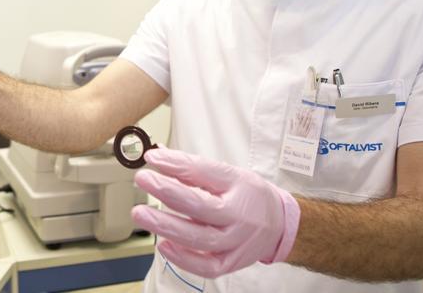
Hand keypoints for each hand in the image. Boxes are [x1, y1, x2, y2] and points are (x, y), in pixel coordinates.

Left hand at [131, 147, 299, 277]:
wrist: (279, 225)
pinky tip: (164, 246)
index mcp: (239, 188)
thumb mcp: (228, 174)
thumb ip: (193, 168)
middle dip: (167, 192)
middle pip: (201, 207)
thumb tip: (158, 156)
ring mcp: (236, 243)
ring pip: (200, 239)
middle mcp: (239, 217)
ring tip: (142, 214)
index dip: (176, 164)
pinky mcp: (230, 263)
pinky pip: (206, 266)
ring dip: (167, 227)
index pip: (205, 173)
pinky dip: (183, 259)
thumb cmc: (249, 196)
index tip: (153, 157)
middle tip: (143, 180)